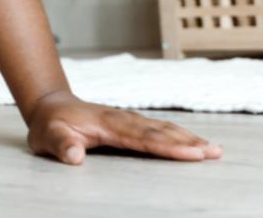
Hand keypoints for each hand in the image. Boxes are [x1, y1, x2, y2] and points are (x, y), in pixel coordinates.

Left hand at [25, 90, 223, 164]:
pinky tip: (193, 142)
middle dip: (189, 142)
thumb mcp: (47, 136)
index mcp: (108, 124)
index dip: (169, 146)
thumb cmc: (49, 125)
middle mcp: (123, 119)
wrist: (49, 105)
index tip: (192, 153)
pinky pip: (158, 129)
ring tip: (214, 149)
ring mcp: (128, 120)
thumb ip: (61, 146)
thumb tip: (76, 157)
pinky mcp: (129, 124)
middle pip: (161, 132)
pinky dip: (178, 135)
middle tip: (215, 153)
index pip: (144, 138)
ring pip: (163, 128)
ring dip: (188, 137)